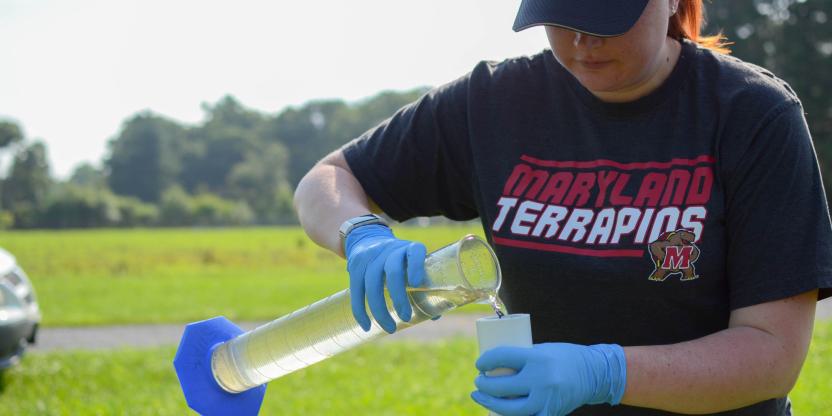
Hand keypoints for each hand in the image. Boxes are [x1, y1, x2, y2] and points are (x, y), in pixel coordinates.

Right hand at [345, 224, 426, 333]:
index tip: (418, 283)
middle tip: (406, 317)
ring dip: (380, 309)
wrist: (368, 238)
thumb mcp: (411, 263)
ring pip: (372, 283)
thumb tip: (435, 317)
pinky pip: (356, 290)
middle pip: (393, 271)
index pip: (415, 252)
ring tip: (389, 328)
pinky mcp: (355, 266)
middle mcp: (390, 250)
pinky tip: (367, 325)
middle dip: (399, 296)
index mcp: (409, 248)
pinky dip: (360, 310)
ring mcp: (371, 257)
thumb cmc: (399, 260)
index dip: (416, 266)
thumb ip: (423, 285)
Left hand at [471, 343, 626, 415]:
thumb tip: (492, 366)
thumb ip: (521, 359)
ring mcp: (546, 399)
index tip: (479, 364)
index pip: (502, 357)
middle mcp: (541, 379)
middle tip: (478, 382)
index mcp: (537, 358)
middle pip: (501, 386)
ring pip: (510, 409)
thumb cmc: (562, 358)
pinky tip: (498, 412)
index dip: (485, 361)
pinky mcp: (551, 413)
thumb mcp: (541, 351)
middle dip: (484, 385)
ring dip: (490, 404)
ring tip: (480, 397)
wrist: (594, 373)